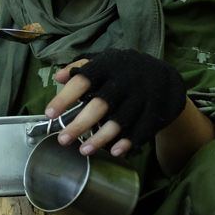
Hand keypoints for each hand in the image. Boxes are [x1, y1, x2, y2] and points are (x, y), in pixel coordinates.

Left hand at [48, 49, 186, 157]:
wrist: (165, 77)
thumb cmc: (125, 71)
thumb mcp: (105, 62)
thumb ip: (81, 67)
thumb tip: (58, 77)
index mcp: (108, 67)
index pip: (82, 81)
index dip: (65, 98)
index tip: (49, 114)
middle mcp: (124, 82)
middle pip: (99, 105)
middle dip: (79, 124)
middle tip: (62, 139)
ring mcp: (141, 98)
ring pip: (119, 122)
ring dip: (100, 138)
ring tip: (83, 150)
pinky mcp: (155, 113)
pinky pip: (140, 131)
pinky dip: (127, 142)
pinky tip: (114, 152)